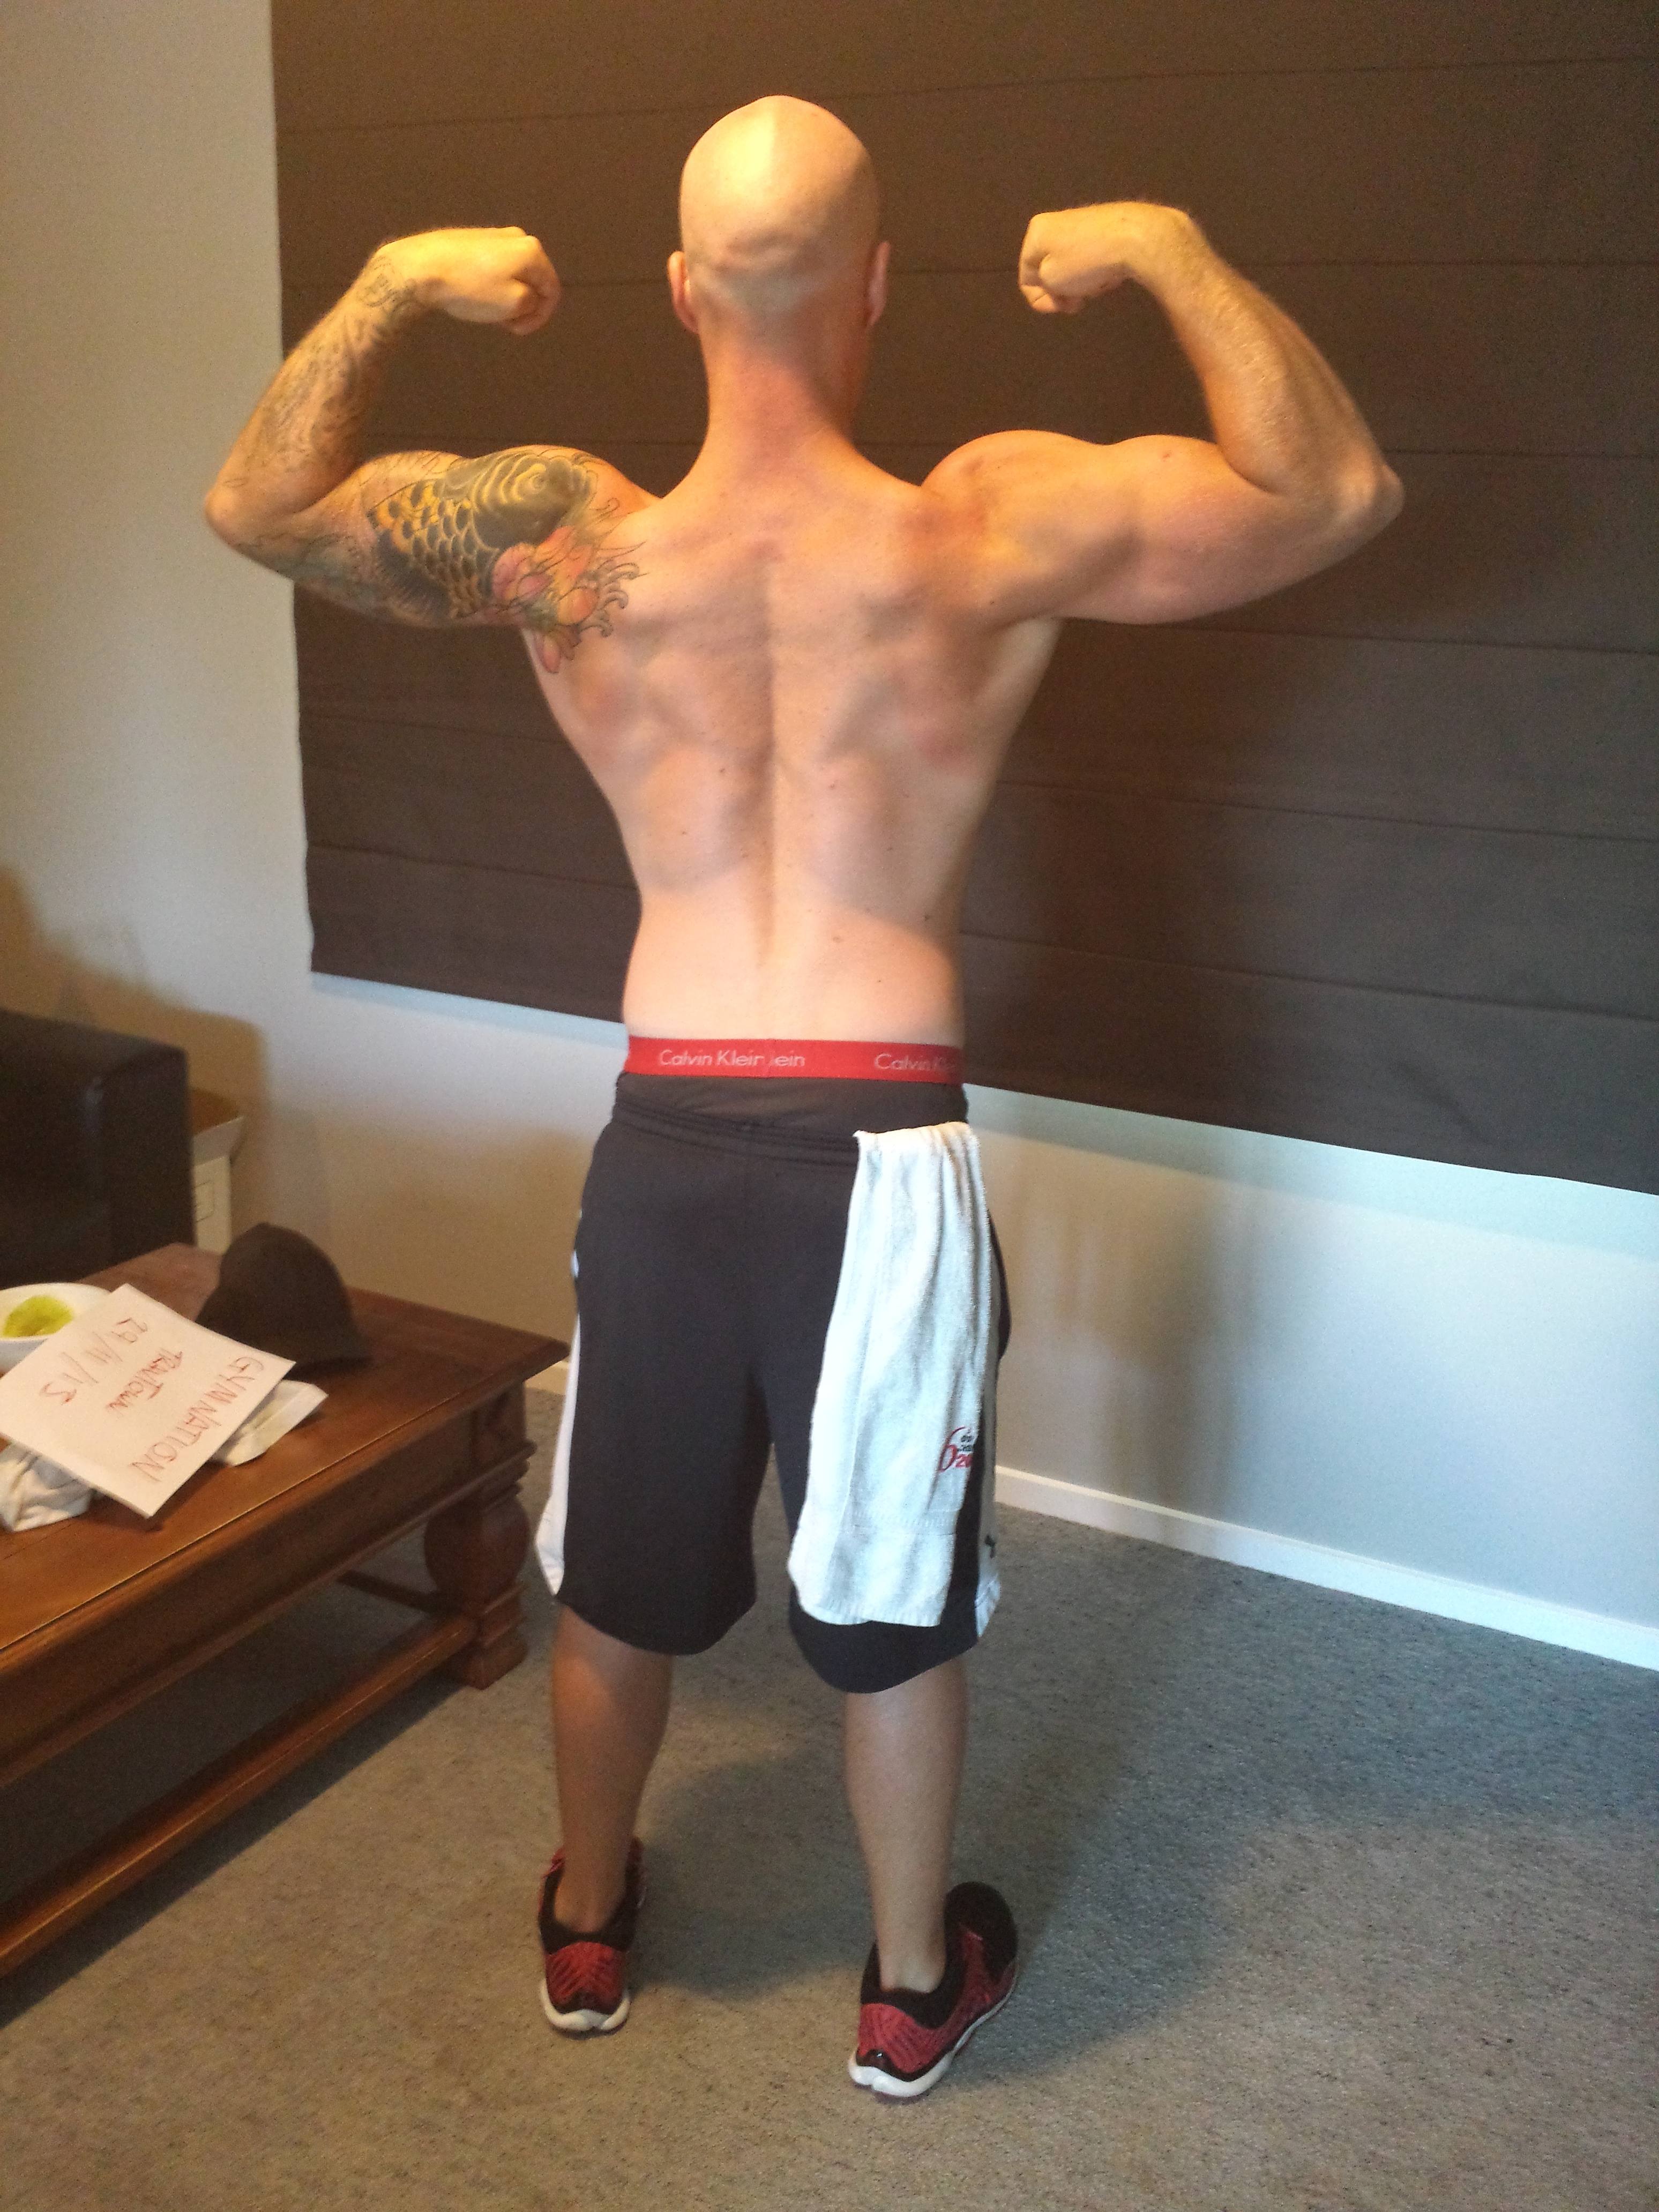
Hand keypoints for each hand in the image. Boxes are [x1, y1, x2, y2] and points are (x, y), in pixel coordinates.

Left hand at [370, 227, 560, 335]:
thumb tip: (530, 298)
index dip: (541, 316)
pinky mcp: (473, 237)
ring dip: (509, 295)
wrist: (423, 267)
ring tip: (491, 311)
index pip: (552, 289)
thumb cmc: (472, 289)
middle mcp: (518, 236)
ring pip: (514, 272)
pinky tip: (477, 294)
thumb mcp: (512, 304)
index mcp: (533, 251)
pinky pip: (495, 265)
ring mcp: (494, 234)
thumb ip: (532, 303)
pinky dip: (494, 283)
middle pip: (534, 278)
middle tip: (506, 323)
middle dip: (525, 304)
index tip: (520, 331)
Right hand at [1018, 202, 1194, 314]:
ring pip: (1071, 267)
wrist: (1133, 237)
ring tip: (1097, 284)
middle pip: (1049, 272)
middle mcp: (1054, 222)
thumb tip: (1051, 281)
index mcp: (1036, 232)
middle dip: (1063, 291)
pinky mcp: (1103, 227)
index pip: (1026, 277)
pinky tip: (1109, 274)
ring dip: (1081, 284)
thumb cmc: (1084, 261)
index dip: (1040, 300)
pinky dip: (1096, 271)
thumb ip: (1041, 284)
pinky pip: (1090, 258)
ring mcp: (1080, 223)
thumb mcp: (1051, 279)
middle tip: (1079, 301)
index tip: (1061, 308)